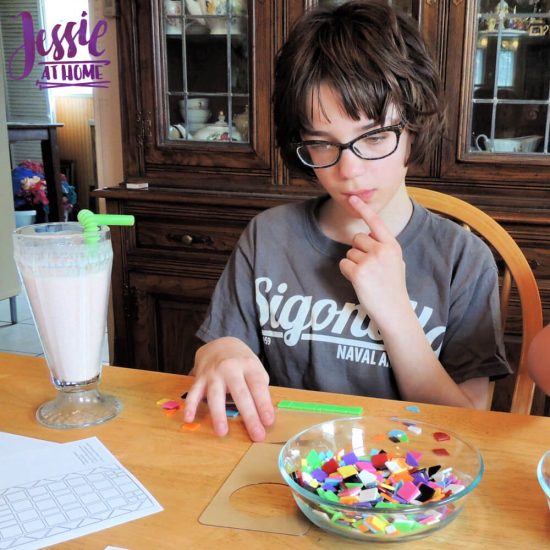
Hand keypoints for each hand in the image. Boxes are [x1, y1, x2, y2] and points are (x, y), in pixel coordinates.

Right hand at [183, 337, 274, 440]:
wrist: (220, 343)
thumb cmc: (242, 362)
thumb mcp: (256, 367)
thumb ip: (260, 388)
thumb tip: (264, 413)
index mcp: (249, 365)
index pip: (258, 386)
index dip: (264, 404)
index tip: (268, 422)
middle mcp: (231, 368)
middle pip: (241, 393)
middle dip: (249, 416)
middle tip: (256, 435)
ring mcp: (214, 373)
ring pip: (216, 395)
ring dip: (218, 414)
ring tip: (222, 432)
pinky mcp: (200, 377)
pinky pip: (193, 392)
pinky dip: (190, 405)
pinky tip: (189, 418)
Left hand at [339, 195, 409, 328]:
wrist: (394, 310)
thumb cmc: (393, 287)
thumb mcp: (396, 262)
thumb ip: (383, 247)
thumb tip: (366, 236)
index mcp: (393, 246)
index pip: (376, 223)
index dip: (363, 209)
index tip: (352, 198)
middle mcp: (382, 250)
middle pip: (357, 239)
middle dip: (358, 251)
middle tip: (370, 268)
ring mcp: (370, 262)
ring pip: (349, 252)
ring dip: (353, 264)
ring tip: (367, 278)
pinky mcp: (358, 273)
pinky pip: (343, 264)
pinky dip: (347, 272)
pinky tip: (359, 282)